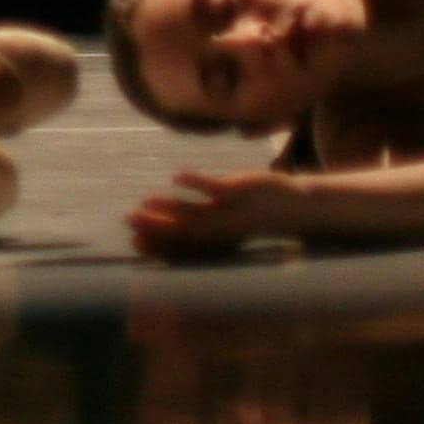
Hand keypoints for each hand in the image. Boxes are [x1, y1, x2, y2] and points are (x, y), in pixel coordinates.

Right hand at [129, 168, 294, 259]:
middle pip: (184, 232)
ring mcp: (232, 211)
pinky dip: (196, 183)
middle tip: (129, 220)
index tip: (134, 242)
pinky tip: (176, 176)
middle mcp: (222, 232)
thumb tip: (170, 223)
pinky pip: (216, 188)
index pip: (182, 247)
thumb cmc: (252, 217)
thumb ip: (200, 225)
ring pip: (197, 214)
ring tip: (144, 202)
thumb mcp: (228, 226)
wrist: (294, 209)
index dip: (158, 245)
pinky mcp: (241, 190)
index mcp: (218, 244)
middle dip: (156, 228)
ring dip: (170, 209)